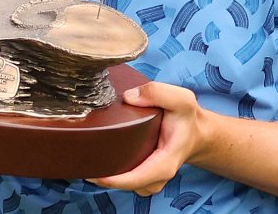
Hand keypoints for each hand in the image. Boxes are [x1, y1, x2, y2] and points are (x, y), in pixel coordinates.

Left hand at [87, 82, 208, 195]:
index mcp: (165, 163)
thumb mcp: (181, 99)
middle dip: (102, 176)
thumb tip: (128, 97)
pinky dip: (111, 171)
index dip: (114, 180)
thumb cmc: (187, 118)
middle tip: (81, 160)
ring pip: (122, 184)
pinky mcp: (142, 176)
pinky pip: (123, 179)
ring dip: (105, 173)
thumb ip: (158, 93)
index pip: (136, 179)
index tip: (93, 173)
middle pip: (124, 184)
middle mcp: (156, 177)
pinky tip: (99, 156)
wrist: (196, 133)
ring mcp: (148, 180)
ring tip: (87, 157)